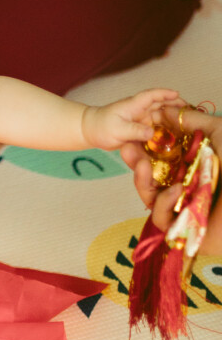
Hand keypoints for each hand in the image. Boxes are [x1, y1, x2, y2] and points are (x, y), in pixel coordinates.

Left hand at [80, 88, 179, 151]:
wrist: (90, 130)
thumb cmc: (101, 126)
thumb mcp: (118, 130)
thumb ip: (135, 131)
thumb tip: (152, 133)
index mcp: (134, 105)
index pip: (151, 96)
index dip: (165, 94)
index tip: (177, 94)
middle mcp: (139, 110)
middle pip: (161, 105)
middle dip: (175, 106)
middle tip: (191, 112)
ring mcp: (140, 119)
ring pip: (160, 117)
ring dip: (172, 119)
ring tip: (187, 125)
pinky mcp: (140, 128)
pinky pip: (156, 128)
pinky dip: (165, 130)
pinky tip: (174, 136)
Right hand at [121, 103, 221, 253]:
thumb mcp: (219, 132)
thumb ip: (192, 120)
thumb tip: (165, 109)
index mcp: (192, 168)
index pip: (160, 160)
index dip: (143, 148)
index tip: (132, 135)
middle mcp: (186, 188)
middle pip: (150, 179)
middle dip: (135, 163)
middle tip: (127, 149)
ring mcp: (184, 209)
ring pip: (150, 198)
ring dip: (142, 181)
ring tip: (143, 166)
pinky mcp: (183, 230)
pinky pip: (162, 218)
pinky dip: (163, 203)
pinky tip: (175, 190)